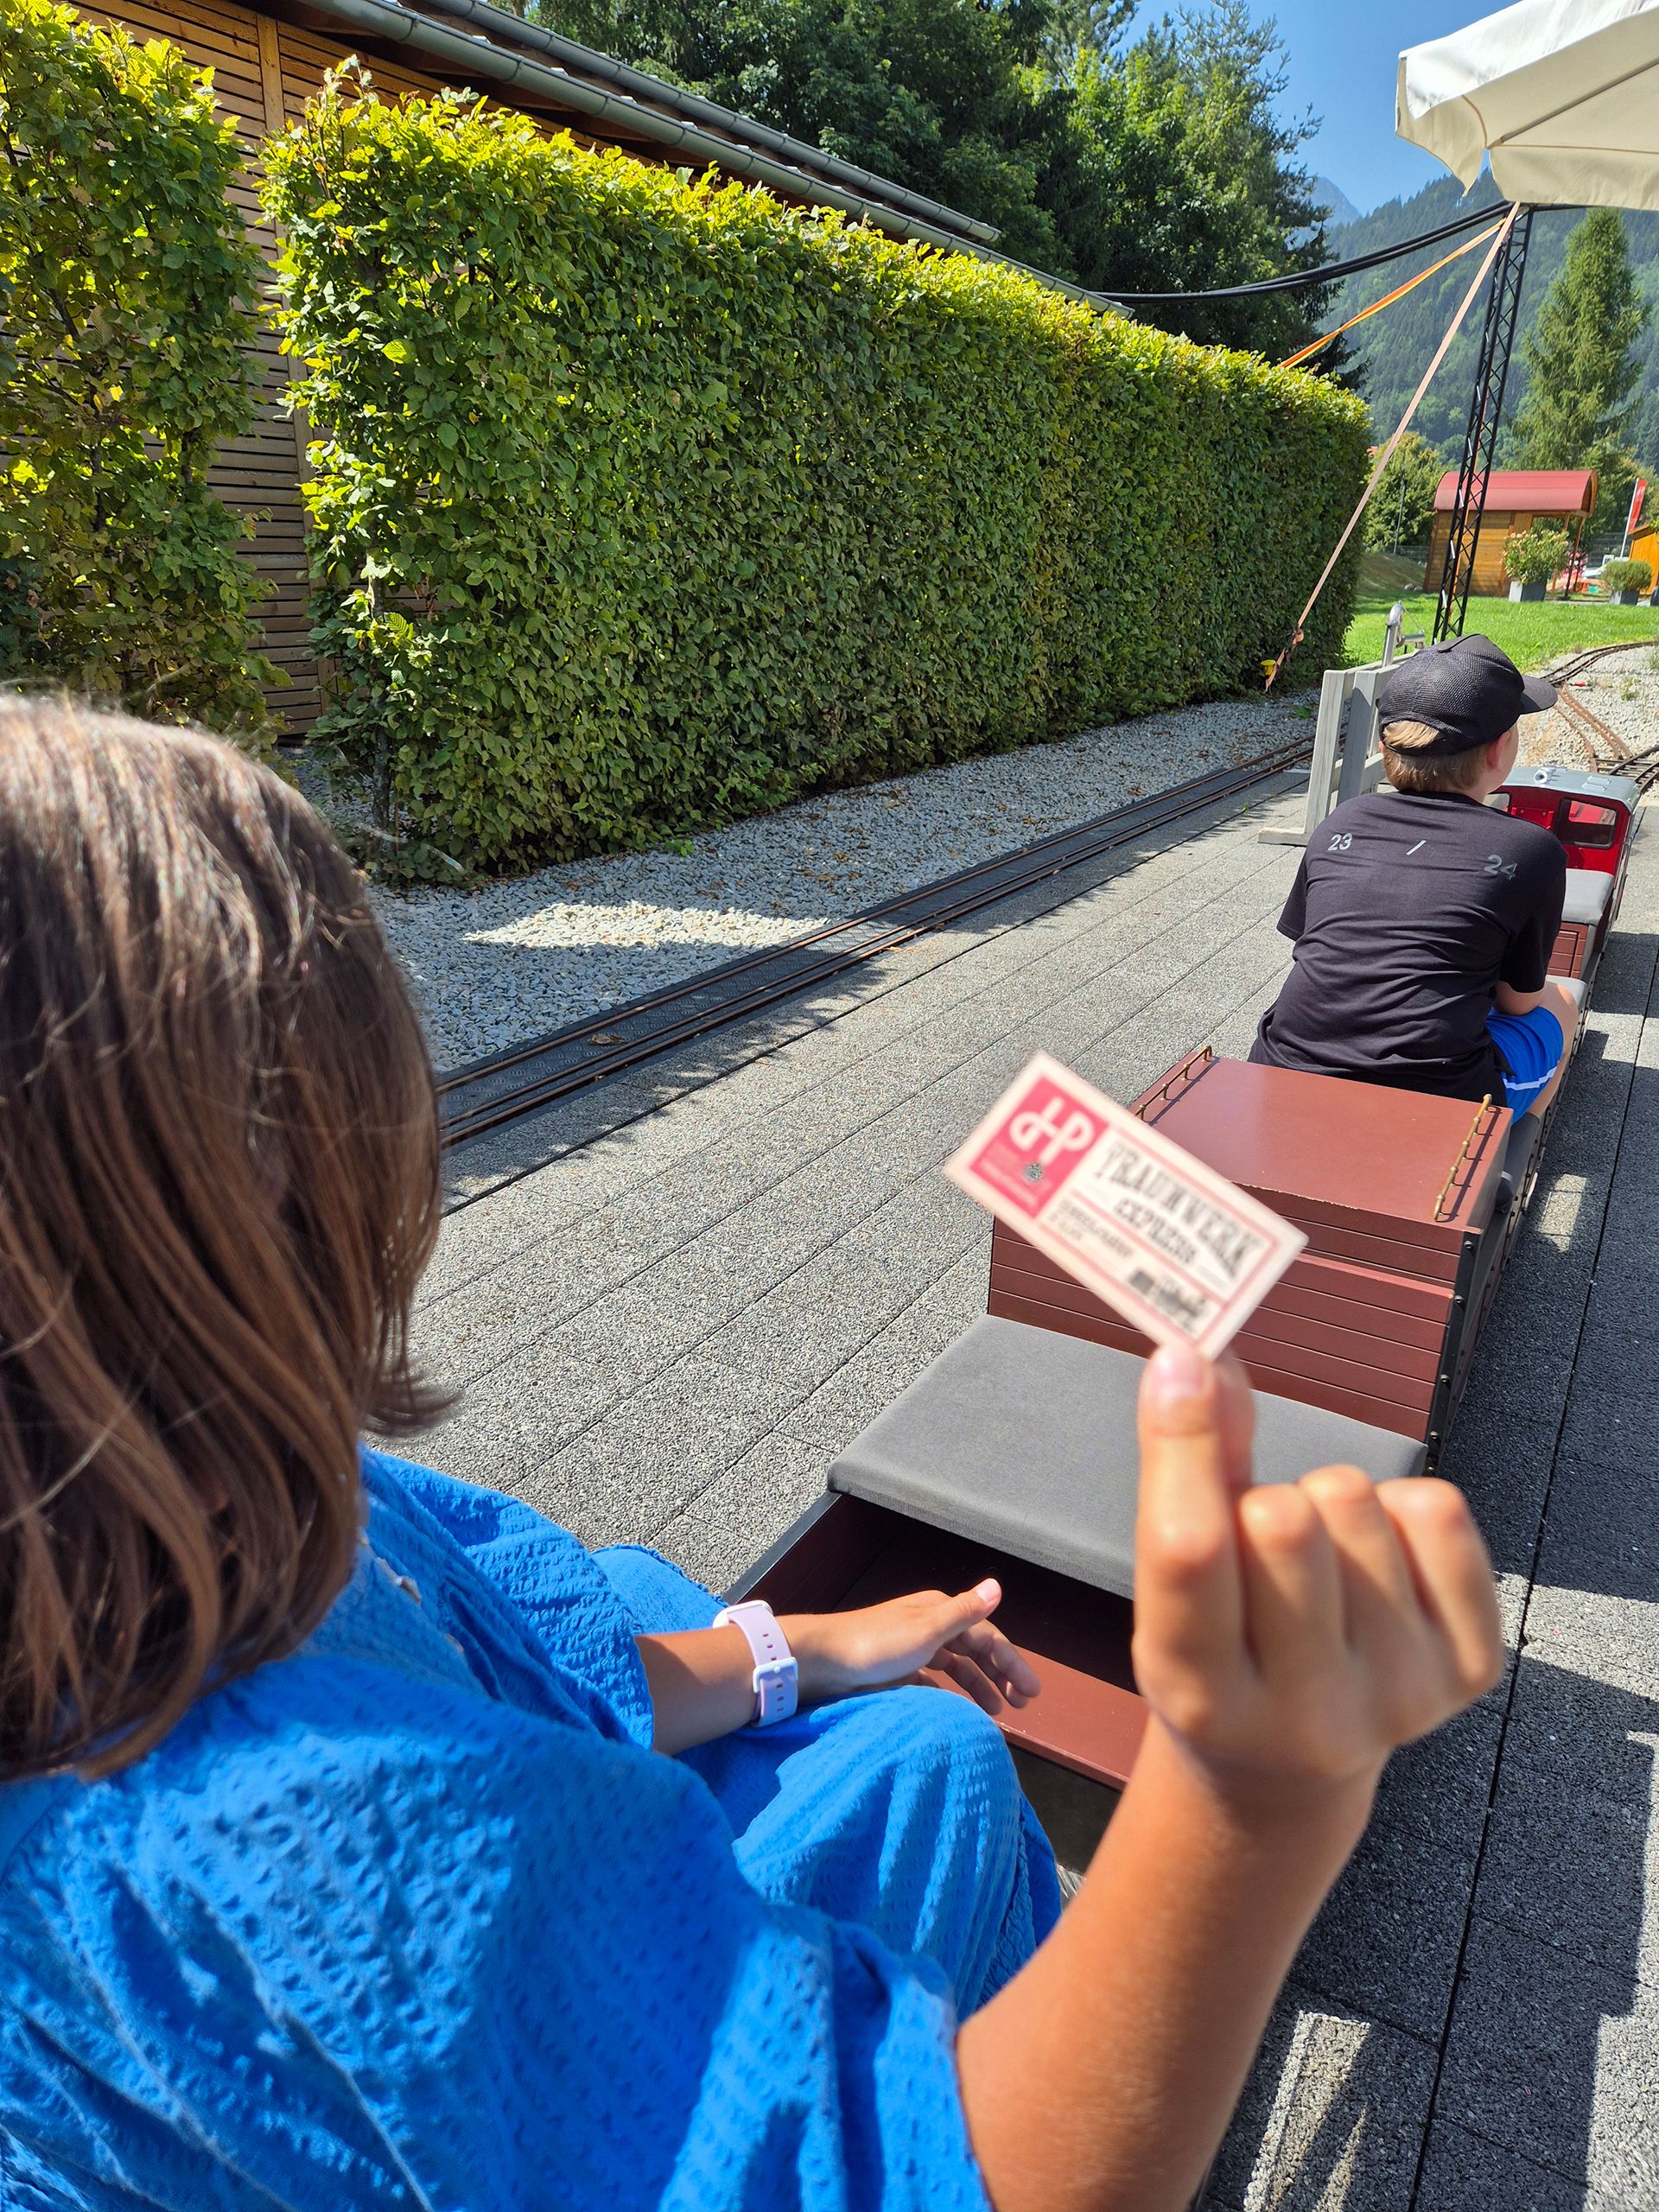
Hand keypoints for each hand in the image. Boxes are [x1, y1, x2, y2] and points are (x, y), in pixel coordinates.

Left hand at [785, 1583, 1040, 1714]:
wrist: (824, 1661)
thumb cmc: (877, 1645)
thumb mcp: (926, 1630)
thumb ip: (964, 1613)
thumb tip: (998, 1585)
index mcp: (940, 1611)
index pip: (988, 1637)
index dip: (1013, 1662)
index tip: (1033, 1692)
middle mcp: (929, 1625)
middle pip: (974, 1649)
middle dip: (1000, 1674)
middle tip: (1022, 1704)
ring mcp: (913, 1647)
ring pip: (956, 1666)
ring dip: (979, 1685)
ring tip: (997, 1711)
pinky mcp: (897, 1669)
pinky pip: (933, 1680)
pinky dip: (950, 1693)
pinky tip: (958, 1709)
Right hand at [1131, 1342, 1503, 1817]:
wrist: (1289, 1764)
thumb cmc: (1217, 1650)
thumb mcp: (1174, 1586)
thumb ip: (1182, 1472)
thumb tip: (1195, 1358)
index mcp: (1201, 1694)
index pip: (1191, 1548)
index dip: (1183, 1442)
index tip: (1181, 1359)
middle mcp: (1306, 1715)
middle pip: (1284, 1519)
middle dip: (1265, 1497)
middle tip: (1261, 1543)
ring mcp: (1400, 1698)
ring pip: (1358, 1505)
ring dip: (1330, 1503)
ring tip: (1319, 1559)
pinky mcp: (1468, 1671)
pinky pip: (1438, 1512)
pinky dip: (1402, 1507)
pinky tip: (1380, 1558)